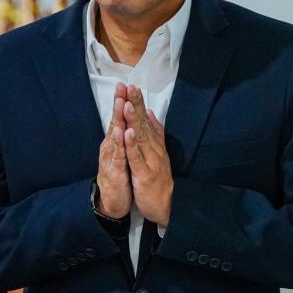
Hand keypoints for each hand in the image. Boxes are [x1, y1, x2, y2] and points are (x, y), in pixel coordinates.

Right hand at [95, 82, 132, 219]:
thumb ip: (124, 138)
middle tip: (120, 86)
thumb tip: (127, 122)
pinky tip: (122, 132)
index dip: (122, 102)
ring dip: (118, 119)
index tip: (126, 84)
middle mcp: (110, 147)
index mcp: (115, 143)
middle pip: (114, 122)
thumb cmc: (119, 176)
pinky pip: (117, 155)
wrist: (111, 202)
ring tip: (121, 103)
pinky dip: (120, 143)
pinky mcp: (113, 170)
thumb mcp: (123, 155)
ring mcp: (111, 158)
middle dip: (118, 104)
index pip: (119, 118)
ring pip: (114, 136)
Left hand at [122, 85, 173, 226]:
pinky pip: (137, 158)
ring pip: (141, 138)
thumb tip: (151, 113)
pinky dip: (132, 145)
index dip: (139, 103)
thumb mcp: (158, 154)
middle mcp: (155, 150)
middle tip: (131, 87)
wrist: (166, 207)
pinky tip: (127, 133)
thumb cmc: (158, 180)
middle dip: (137, 105)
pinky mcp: (145, 175)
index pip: (146, 120)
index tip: (132, 86)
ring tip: (128, 104)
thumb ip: (155, 134)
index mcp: (155, 145)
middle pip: (144, 124)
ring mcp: (151, 162)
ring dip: (134, 121)